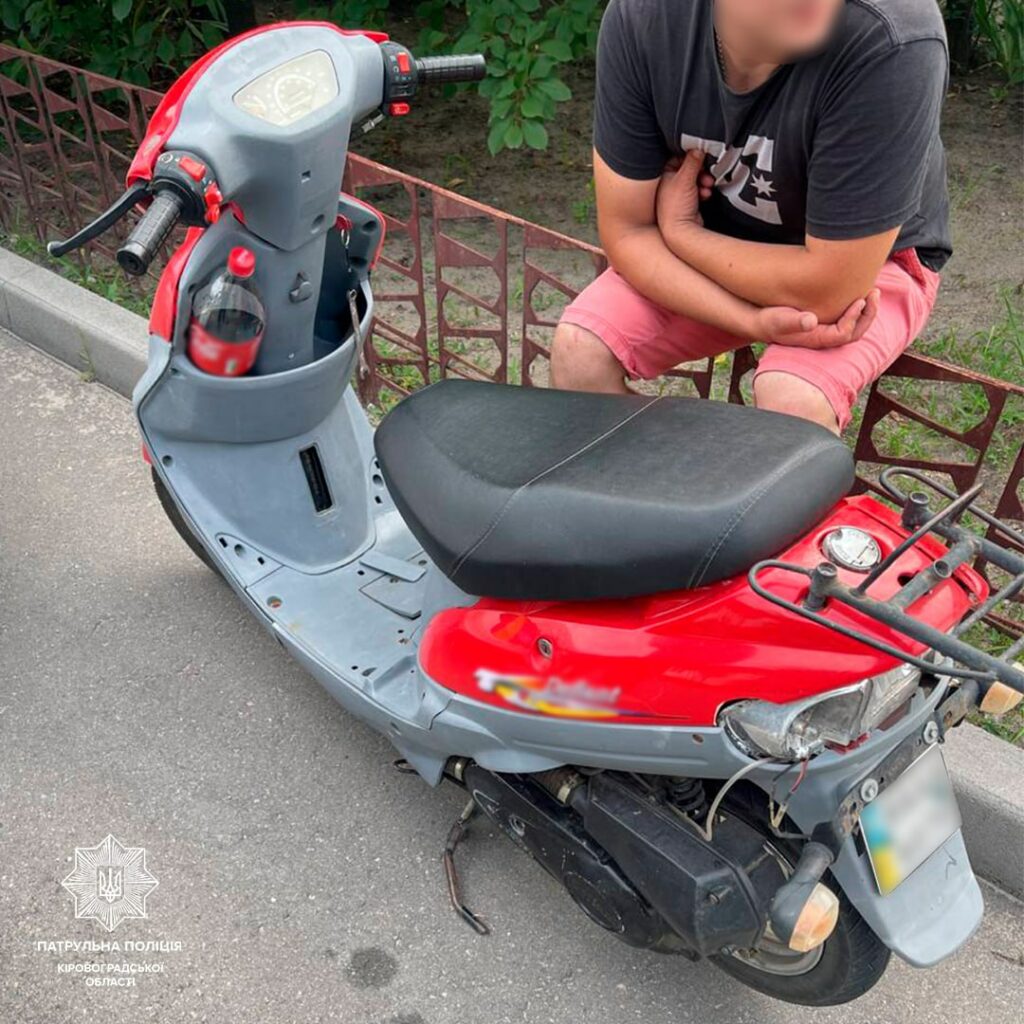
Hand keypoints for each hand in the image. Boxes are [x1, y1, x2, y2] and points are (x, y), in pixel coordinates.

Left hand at [656, 150, 705, 231]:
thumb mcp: (685, 179)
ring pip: (695, 180)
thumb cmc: (676, 206)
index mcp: (664, 175)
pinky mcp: (687, 202)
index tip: (702, 157)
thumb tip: (698, 146)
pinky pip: (698, 190)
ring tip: (707, 186)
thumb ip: (692, 161)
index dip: (691, 157)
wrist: (680, 232)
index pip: (679, 157)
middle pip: (689, 168)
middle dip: (700, 171)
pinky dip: (703, 191)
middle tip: (707, 174)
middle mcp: (669, 183)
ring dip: (703, 181)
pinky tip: (705, 195)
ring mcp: (678, 193)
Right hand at [754, 289, 880, 348]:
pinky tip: (859, 291)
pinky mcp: (825, 322)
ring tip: (873, 291)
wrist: (761, 321)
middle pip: (855, 332)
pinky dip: (857, 306)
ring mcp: (826, 330)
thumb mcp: (779, 319)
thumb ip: (794, 321)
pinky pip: (848, 317)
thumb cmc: (770, 320)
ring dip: (866, 309)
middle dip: (868, 314)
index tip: (860, 300)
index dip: (855, 318)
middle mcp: (825, 337)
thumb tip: (811, 321)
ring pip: (854, 325)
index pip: (844, 334)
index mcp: (817, 339)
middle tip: (874, 293)